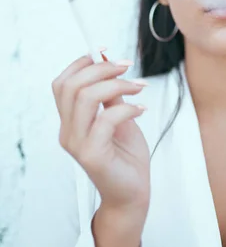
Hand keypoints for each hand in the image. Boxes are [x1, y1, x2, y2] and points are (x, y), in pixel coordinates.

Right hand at [52, 55, 150, 215]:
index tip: (106, 52)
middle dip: (101, 69)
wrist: (133, 193)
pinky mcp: (92, 155)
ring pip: (85, 98)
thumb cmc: (126, 156)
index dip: (81, 63)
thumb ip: (111, 94)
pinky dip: (127, 108)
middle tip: (127, 67)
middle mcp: (67, 132)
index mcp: (69, 121)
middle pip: (71, 86)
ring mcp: (77, 144)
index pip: (62, 83)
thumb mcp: (118, 117)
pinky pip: (106, 120)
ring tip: (139, 87)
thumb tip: (108, 62)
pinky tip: (141, 109)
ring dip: (116, 85)